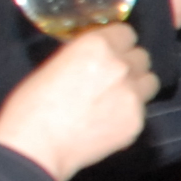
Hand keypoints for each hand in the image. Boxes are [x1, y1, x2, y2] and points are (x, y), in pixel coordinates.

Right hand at [0, 25, 157, 180]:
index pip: (127, 33)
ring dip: (137, 87)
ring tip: (117, 99)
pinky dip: (129, 115)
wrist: (37, 146)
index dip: (118, 43)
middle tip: (112, 78)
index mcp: (98, 45)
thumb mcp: (54, 65)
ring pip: (149, 82)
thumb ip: (83, 56)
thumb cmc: (32, 106)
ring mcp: (133, 95)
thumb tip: (95, 59)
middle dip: (129, 65)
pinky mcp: (137, 123)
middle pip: (142, 57)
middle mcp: (122, 66)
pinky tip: (108, 123)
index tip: (111, 53)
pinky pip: (142, 111)